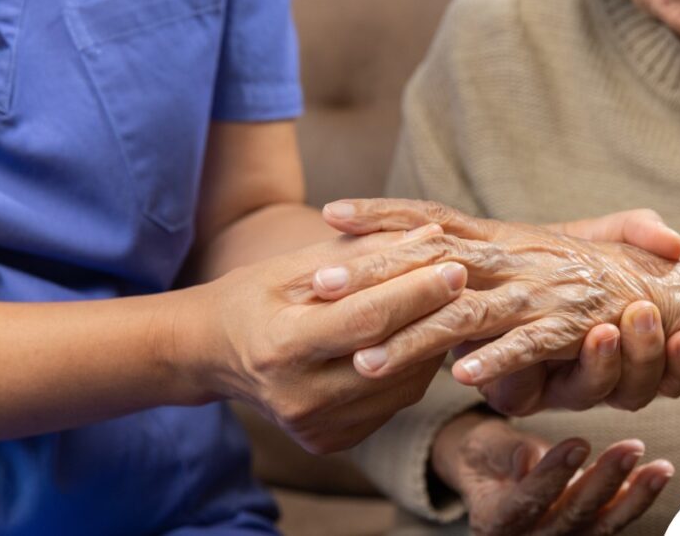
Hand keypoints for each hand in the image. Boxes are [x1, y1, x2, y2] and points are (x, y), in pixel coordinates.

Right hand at [172, 225, 464, 453]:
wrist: (213, 354)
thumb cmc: (255, 297)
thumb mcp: (297, 266)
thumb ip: (364, 254)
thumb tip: (432, 236)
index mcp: (281, 348)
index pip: (366, 320)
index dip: (416, 292)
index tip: (454, 263)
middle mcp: (299, 398)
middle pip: (391, 356)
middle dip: (434, 314)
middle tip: (466, 280)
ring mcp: (316, 427)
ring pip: (402, 385)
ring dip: (431, 343)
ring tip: (446, 305)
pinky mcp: (331, 441)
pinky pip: (393, 403)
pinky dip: (413, 369)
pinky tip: (419, 338)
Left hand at [321, 199, 679, 398]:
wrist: (673, 293)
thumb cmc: (595, 278)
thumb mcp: (534, 257)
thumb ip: (488, 255)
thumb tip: (430, 252)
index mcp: (504, 239)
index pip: (434, 220)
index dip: (384, 214)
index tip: (331, 212)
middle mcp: (518, 258)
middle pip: (433, 262)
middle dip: (375, 273)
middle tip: (320, 283)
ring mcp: (543, 291)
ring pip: (469, 312)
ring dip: (416, 336)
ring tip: (367, 358)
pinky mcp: (575, 327)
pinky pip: (531, 344)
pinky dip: (501, 360)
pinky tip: (464, 377)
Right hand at [432, 412, 672, 535]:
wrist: (492, 479)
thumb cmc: (486, 457)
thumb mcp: (482, 448)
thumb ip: (504, 453)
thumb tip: (528, 457)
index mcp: (495, 521)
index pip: (527, 501)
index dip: (553, 475)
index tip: (579, 442)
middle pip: (570, 517)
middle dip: (604, 482)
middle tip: (632, 447)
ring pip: (600, 526)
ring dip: (634, 497)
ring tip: (660, 467)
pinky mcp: (583, 535)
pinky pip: (611, 522)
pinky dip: (635, 500)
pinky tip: (655, 477)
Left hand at [489, 209, 679, 413]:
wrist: (485, 271)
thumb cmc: (551, 253)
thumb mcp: (600, 235)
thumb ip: (638, 231)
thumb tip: (674, 241)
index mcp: (628, 341)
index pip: (673, 366)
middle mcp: (598, 372)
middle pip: (639, 388)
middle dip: (648, 358)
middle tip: (649, 321)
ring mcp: (557, 385)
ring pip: (593, 392)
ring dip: (602, 364)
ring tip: (602, 332)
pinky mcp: (510, 388)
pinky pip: (519, 388)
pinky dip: (512, 366)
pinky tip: (516, 362)